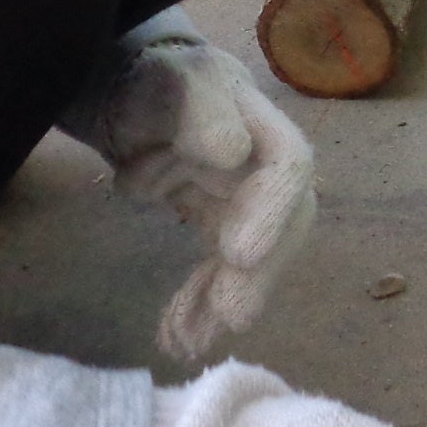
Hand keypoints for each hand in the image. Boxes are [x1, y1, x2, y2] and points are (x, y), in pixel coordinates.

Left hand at [85, 12, 317, 355]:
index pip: (289, 166)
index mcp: (263, 126)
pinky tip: (177, 337)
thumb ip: (200, 110)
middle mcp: (267, 171)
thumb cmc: (160, 83)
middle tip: (229, 316)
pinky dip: (198, 306)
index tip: (239, 252)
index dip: (272, 211)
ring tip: (188, 343)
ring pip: (252, 262)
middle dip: (258, 276)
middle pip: (284, 225)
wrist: (137, 96)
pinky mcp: (222, 230)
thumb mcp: (173, 85)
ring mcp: (247, 204)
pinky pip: (219, 274)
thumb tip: (234, 151)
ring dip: (223, 304)